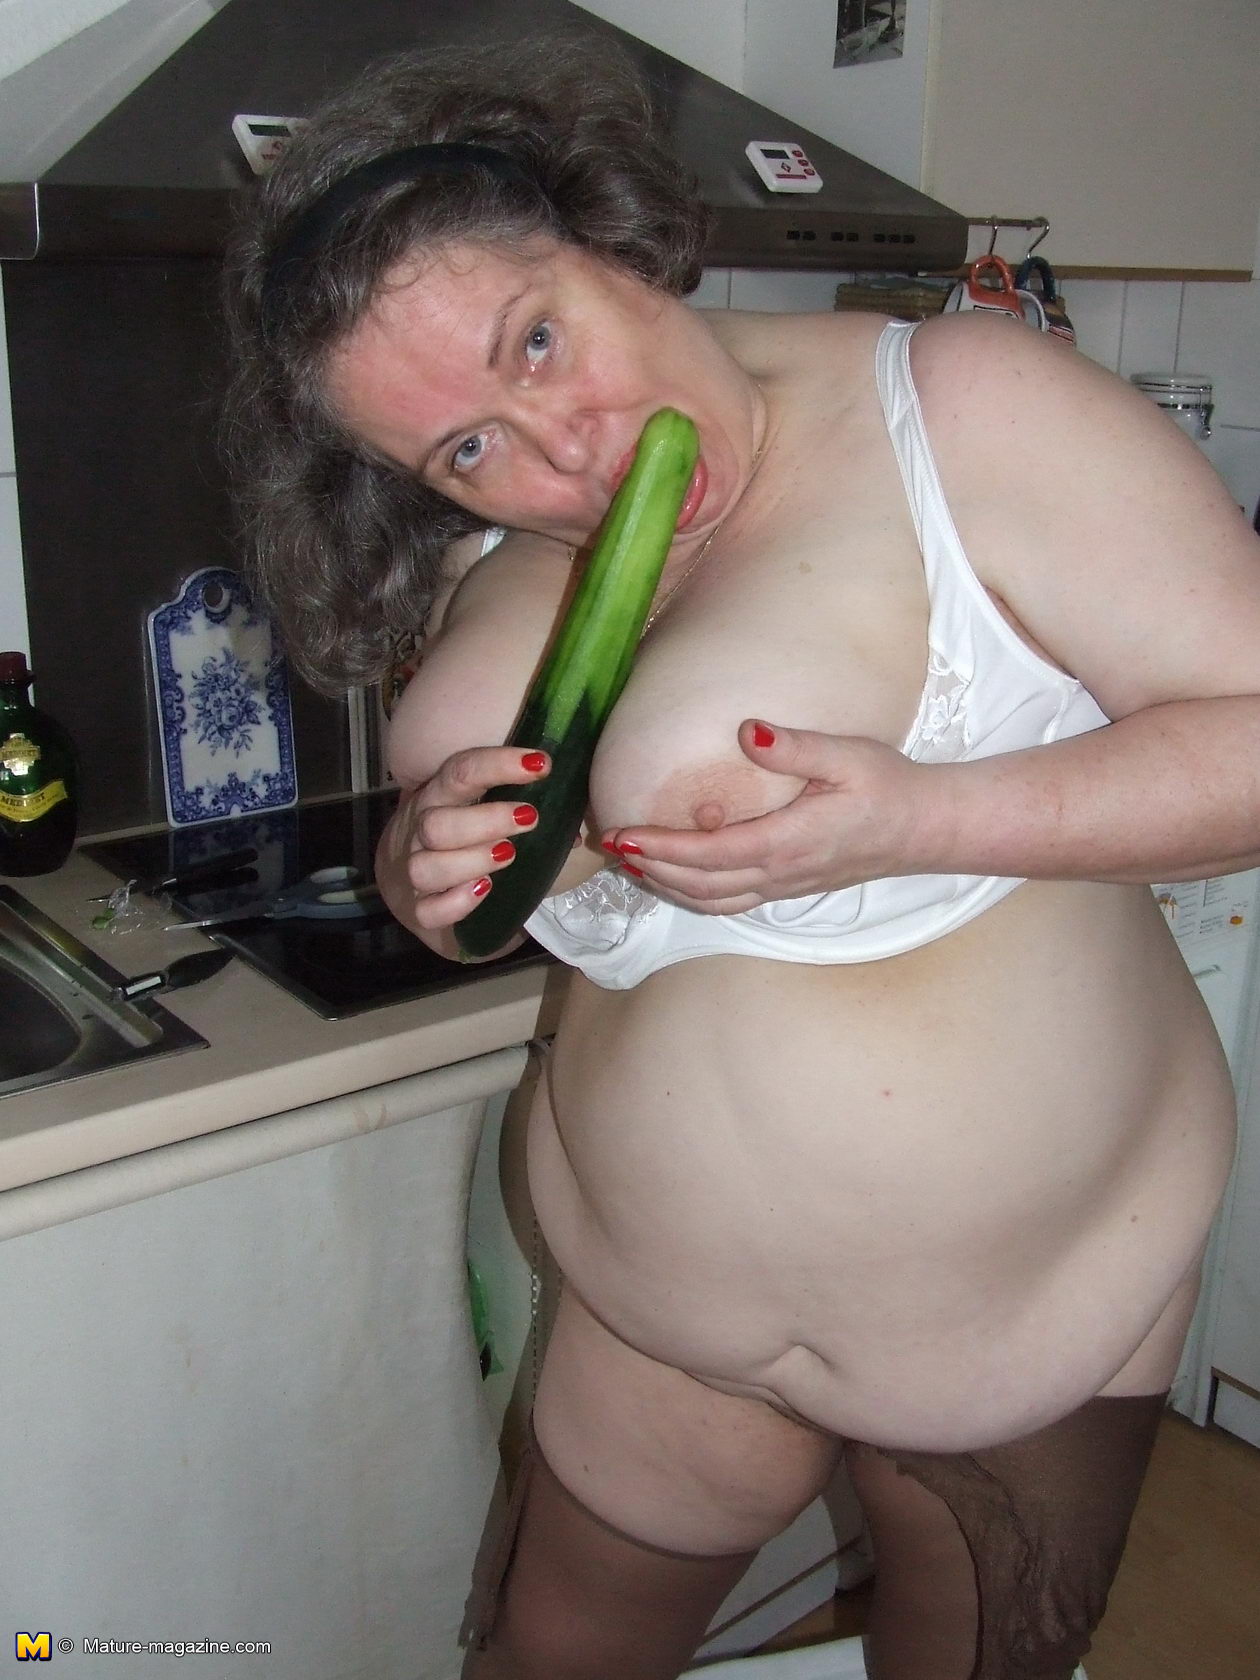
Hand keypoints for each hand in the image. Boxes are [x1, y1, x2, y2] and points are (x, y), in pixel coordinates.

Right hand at [376, 747, 548, 938]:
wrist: (417, 885)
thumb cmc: (466, 842)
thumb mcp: (486, 816)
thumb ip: (523, 815)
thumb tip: (575, 832)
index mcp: (442, 797)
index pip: (460, 772)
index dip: (498, 765)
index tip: (540, 765)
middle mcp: (421, 831)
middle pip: (436, 823)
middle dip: (485, 820)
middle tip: (529, 819)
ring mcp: (414, 871)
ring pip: (426, 867)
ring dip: (470, 860)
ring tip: (508, 855)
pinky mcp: (418, 910)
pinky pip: (428, 910)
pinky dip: (456, 903)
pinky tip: (484, 891)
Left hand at [602, 721, 933, 914]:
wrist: (926, 828)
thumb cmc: (888, 786)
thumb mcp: (848, 755)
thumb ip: (796, 747)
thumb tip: (748, 732)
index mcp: (788, 842)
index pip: (709, 853)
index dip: (660, 847)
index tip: (622, 833)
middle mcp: (780, 873)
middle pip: (699, 884)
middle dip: (649, 867)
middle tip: (607, 844)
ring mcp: (784, 887)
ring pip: (711, 900)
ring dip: (666, 885)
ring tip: (630, 861)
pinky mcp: (788, 888)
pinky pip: (729, 901)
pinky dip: (693, 893)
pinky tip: (674, 875)